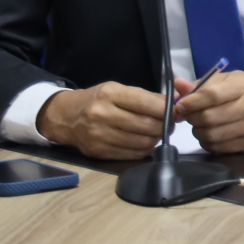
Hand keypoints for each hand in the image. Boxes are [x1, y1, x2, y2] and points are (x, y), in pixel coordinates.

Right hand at [37, 81, 168, 159]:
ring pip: (143, 142)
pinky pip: (133, 154)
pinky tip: (143, 142)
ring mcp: (99, 135)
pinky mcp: (99, 151)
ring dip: (155, 139)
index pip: (148, 104)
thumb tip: (177, 102)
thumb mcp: (118, 89)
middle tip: (168, 125)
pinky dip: (144, 149)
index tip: (176, 112)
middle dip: (165, 126)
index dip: (167, 110)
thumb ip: (147, 97)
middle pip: (148, 125)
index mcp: (110, 94)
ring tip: (155, 133)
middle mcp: (102, 114)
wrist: (66, 116)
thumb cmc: (97, 100)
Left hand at [171, 69, 243, 153]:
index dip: (192, 102)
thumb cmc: (242, 90)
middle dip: (192, 118)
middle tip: (189, 115)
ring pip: (212, 135)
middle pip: (210, 117)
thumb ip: (200, 84)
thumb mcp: (224, 80)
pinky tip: (209, 134)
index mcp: (243, 86)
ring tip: (199, 124)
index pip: (212, 95)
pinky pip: (219, 147)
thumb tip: (178, 85)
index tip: (181, 106)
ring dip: (198, 131)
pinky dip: (208, 142)